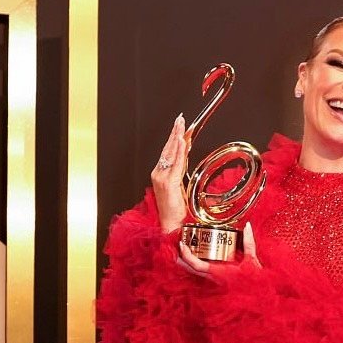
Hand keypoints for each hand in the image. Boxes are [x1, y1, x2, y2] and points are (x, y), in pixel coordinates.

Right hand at [151, 114, 188, 232]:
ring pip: (171, 153)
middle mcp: (158, 174)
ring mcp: (162, 178)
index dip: (173, 138)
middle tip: (180, 119)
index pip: (167, 152)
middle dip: (174, 132)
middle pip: (167, 149)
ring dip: (177, 137)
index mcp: (159, 174)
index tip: (179, 127)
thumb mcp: (178, 186)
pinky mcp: (168, 183)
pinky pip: (176, 163)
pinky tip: (182, 141)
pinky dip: (179, 151)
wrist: (170, 223)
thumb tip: (184, 158)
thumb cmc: (175, 209)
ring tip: (182, 126)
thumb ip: (179, 172)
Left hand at [176, 222, 260, 279]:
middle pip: (191, 270)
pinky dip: (194, 265)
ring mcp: (214, 280)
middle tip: (177, 244)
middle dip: (181, 259)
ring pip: (195, 272)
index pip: (197, 265)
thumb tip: (248, 226)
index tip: (182, 245)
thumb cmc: (255, 280)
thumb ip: (249, 243)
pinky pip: (201, 273)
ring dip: (186, 263)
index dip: (187, 256)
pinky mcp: (216, 280)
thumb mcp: (253, 260)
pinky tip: (193, 257)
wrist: (258, 295)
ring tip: (182, 249)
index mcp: (220, 273)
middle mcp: (214, 278)